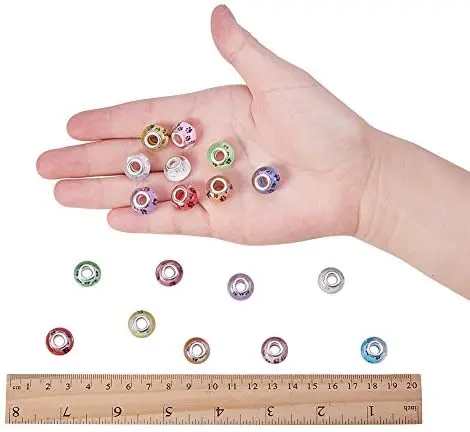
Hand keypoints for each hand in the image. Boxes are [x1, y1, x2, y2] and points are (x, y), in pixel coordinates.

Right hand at [37, 5, 376, 244]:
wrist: (354, 176)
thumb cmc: (324, 123)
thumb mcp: (278, 78)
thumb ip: (240, 52)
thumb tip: (216, 15)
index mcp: (213, 114)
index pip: (148, 117)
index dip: (109, 121)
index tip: (72, 124)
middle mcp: (205, 152)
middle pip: (137, 158)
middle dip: (91, 162)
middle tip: (47, 166)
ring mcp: (212, 190)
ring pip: (148, 191)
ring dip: (105, 193)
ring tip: (63, 194)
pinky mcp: (224, 222)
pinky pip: (176, 220)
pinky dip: (145, 220)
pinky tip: (112, 219)